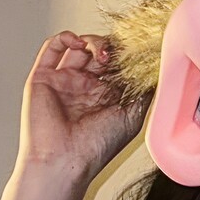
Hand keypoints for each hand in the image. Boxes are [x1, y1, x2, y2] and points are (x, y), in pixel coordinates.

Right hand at [18, 31, 147, 182]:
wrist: (65, 161)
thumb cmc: (97, 146)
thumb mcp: (133, 114)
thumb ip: (144, 89)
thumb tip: (156, 65)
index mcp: (105, 95)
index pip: (118, 64)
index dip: (126, 54)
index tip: (136, 50)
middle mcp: (85, 86)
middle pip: (100, 52)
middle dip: (112, 47)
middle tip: (119, 54)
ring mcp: (64, 80)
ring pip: (79, 46)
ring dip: (92, 41)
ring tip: (102, 52)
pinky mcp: (43, 78)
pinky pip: (52, 48)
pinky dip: (64, 38)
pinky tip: (78, 42)